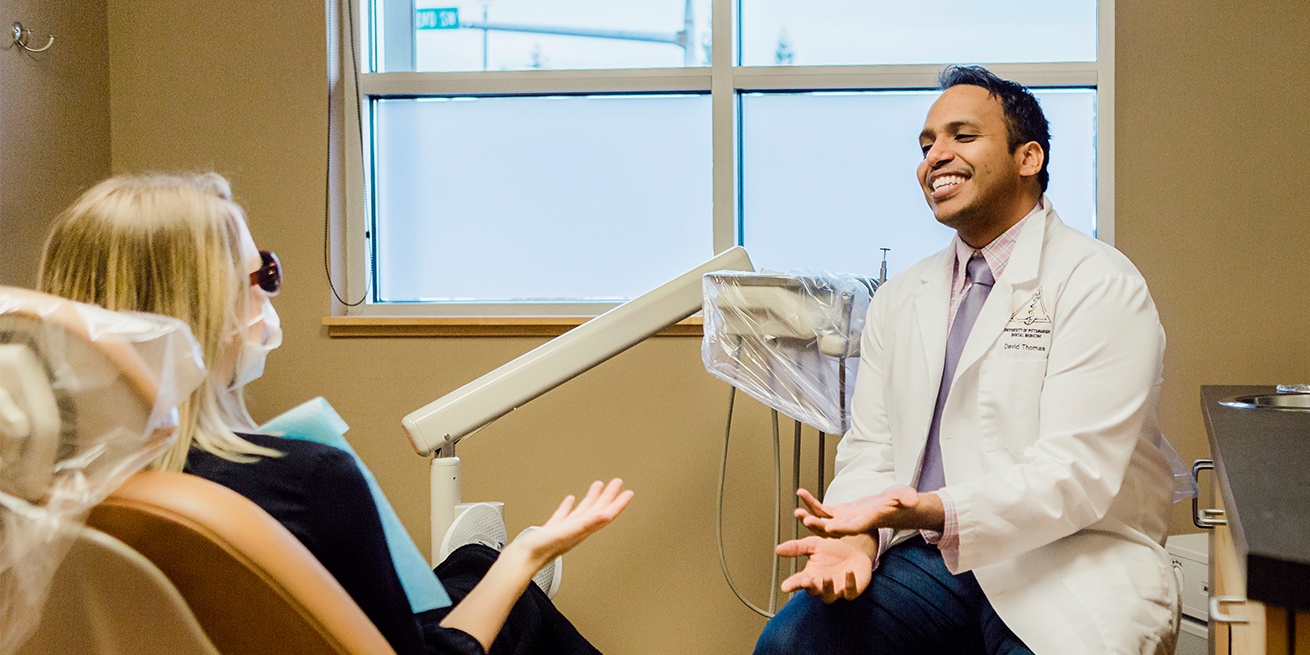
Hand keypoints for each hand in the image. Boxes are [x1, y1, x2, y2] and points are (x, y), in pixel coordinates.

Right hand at [508, 478, 633, 567]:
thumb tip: (607, 515)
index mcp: (582, 530)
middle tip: (617, 483)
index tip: (629, 492)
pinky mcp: (551, 532)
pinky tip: (569, 501)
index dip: (618, 503)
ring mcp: (564, 531)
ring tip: (598, 486)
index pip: (606, 514)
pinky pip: (564, 516)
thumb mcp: (567, 532)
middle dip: (608, 496)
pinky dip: (568, 507)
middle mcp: (576, 531)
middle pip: (597, 511)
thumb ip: (588, 523)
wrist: (520, 561)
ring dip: (591, 499)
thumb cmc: (541, 550)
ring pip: (582, 512)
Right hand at [776, 536, 873, 602]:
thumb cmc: (833, 549)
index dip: (792, 585)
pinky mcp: (852, 590)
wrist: (856, 549)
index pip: (798, 582)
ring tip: (826, 577)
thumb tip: (778, 550)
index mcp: (811, 575)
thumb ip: (796, 547)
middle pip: (813, 591)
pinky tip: (848, 572)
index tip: (785, 587)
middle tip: (806, 580)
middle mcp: (822, 585)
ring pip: (829, 596)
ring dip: (827, 588)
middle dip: (809, 587)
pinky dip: (849, 583)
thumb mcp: (813, 544)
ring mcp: (837, 590)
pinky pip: (850, 592)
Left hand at [794, 485, 937, 536]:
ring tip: (797, 510)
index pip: (852, 528)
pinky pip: (823, 510)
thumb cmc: (902, 502)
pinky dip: (812, 503)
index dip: (840, 528)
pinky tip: (802, 494)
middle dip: (818, 525)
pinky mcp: (841, 513)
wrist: (896, 507)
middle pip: (833, 528)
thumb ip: (907, 498)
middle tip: (804, 519)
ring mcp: (846, 520)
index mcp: (867, 522)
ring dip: (810, 515)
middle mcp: (854, 524)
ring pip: (824, 520)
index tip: (828, 528)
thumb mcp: (906, 497)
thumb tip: (912, 499)